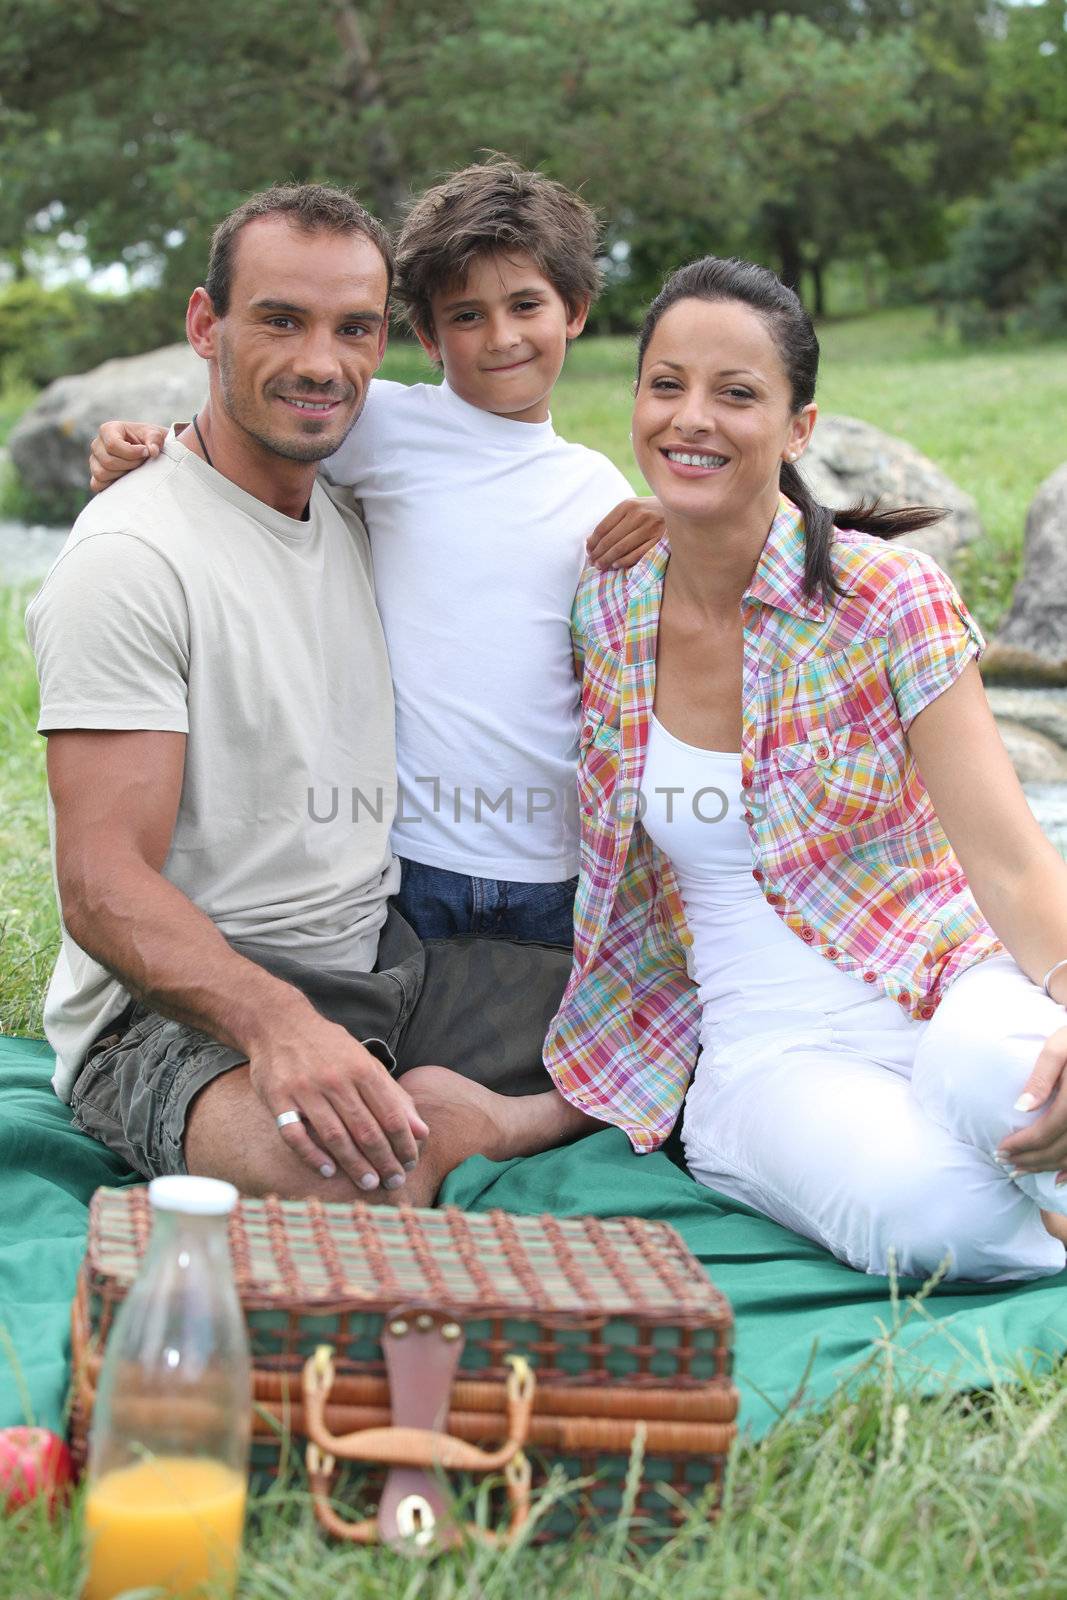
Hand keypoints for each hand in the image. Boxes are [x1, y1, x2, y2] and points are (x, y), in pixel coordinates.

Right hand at [89, 420, 167, 492]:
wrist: (147, 452)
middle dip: (130, 464)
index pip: (112, 444)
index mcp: (108, 429)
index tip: (146, 452)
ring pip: (101, 474)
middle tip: (141, 462)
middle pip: (108, 461)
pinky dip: (110, 485)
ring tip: (134, 468)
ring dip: (122, 475)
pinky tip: (125, 479)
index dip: (131, 453)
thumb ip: (154, 440)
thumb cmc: (149, 441)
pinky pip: (96, 484)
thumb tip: (152, 451)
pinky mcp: (96, 475)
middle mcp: (97, 444)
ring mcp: (94, 461)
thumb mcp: (155, 435)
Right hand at [248, 1007, 429, 1192]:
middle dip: (384, 1161)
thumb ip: (394, 1096)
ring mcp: (305, 1090)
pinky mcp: (278, 1099)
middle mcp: (335, 1080)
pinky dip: (313, 1156)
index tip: (410, 1163)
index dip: (404, 1143)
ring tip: (369, 1183)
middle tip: (394, 1182)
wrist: (279, 1023)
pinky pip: (296, 1135)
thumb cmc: (329, 1047)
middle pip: (366, 1130)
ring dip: (354, 1165)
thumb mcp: (365, 1061)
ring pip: (334, 1136)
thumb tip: (421, 1131)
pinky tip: (328, 1171)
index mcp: (362, 1069)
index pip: (391, 1115)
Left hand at [586, 496, 664, 569]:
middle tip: (592, 563)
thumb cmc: (651, 511)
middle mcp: (638, 514)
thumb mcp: (632, 509)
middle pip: (610, 540)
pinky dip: (624, 561)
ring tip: (601, 566)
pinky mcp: (660, 540)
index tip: (588, 551)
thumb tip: (590, 541)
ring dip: (608, 560)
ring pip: (621, 548)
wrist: (680, 509)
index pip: (603, 527)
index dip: (593, 542)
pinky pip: (637, 554)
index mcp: (628, 505)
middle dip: (598, 554)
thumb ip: (613, 522)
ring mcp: (650, 527)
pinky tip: (616, 565)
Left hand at [997, 1023, 1066, 1184]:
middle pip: (1058, 1149)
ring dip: (1045, 1167)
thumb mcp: (1059, 1048)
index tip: (1000, 1149)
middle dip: (1029, 1160)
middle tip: (1004, 1163)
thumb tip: (1021, 1107)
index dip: (1021, 1145)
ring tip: (1020, 1171)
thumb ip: (1041, 1077)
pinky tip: (1057, 1181)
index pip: (1045, 1131)